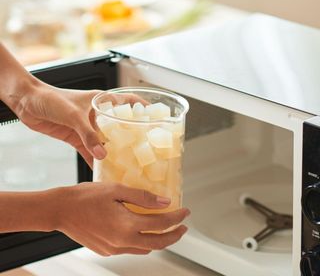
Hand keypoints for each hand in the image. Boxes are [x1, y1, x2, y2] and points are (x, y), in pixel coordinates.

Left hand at [10, 80, 146, 166]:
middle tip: (143, 149)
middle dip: (130, 136)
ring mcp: (88, 127)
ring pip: (106, 141)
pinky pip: (90, 151)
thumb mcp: (73, 115)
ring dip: (114, 152)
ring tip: (127, 164)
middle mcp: (97, 115)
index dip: (142, 108)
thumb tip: (103, 154)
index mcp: (101, 102)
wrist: (27, 103)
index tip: (155, 117)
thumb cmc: (51, 99)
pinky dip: (95, 161)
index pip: (128, 102)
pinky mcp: (77, 137)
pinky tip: (103, 171)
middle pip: (119, 126)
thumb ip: (88, 134)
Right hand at [58, 182, 189, 255]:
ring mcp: (114, 249)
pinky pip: (131, 249)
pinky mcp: (106, 250)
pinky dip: (143, 241)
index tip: (185, 212)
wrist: (61, 210)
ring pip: (145, 248)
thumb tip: (165, 202)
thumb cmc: (86, 197)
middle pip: (158, 243)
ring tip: (166, 228)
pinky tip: (143, 230)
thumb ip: (142, 197)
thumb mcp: (117, 190)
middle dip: (174, 235)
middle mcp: (122, 242)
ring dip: (159, 239)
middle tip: (183, 226)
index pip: (161, 224)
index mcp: (126, 226)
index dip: (177, 218)